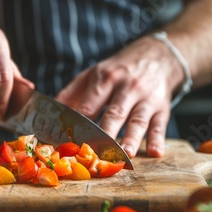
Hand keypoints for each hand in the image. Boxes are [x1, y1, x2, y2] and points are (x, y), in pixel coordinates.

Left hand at [56, 36, 183, 157]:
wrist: (156, 56)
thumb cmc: (118, 70)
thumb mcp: (93, 74)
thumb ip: (71, 93)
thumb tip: (50, 111)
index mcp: (106, 79)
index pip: (91, 103)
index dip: (80, 122)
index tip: (70, 140)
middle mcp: (127, 88)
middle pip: (114, 113)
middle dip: (105, 133)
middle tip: (95, 152)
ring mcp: (146, 99)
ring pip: (137, 120)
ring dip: (131, 138)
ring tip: (125, 154)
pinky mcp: (162, 108)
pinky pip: (160, 125)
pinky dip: (159, 139)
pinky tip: (155, 153)